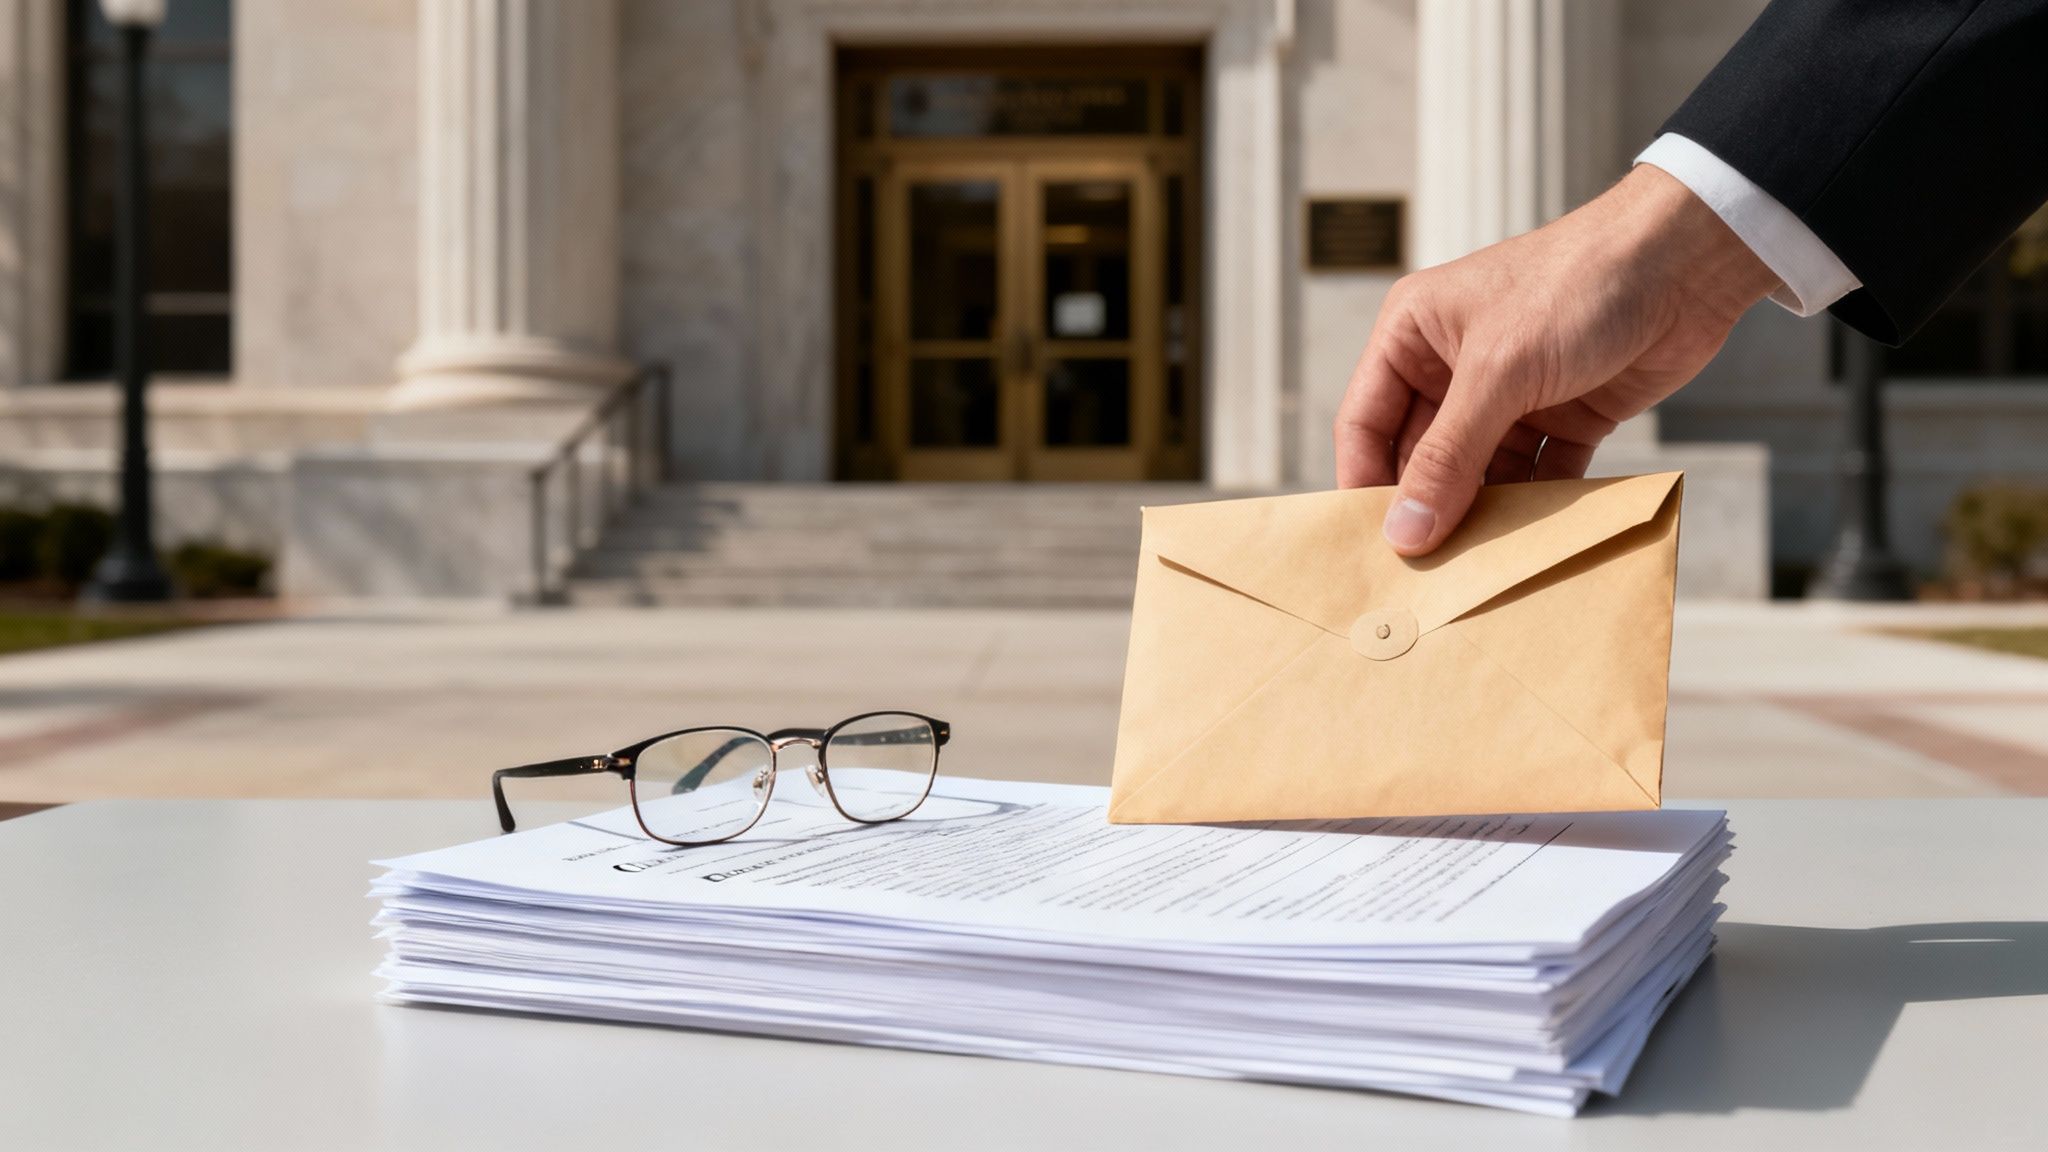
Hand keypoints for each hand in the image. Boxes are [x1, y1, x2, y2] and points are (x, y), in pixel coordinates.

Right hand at [1334, 165, 1780, 555]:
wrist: (1690, 262)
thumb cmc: (1579, 284)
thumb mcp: (1500, 371)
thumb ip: (1448, 458)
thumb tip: (1404, 534)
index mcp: (1414, 334)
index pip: (1365, 422)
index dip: (1364, 483)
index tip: (1371, 546)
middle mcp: (1454, 366)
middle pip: (1420, 457)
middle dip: (1426, 508)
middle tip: (1425, 573)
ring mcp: (1510, 394)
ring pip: (1478, 474)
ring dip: (1481, 515)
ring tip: (1479, 568)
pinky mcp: (1563, 417)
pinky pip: (1537, 476)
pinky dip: (1537, 507)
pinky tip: (1535, 541)